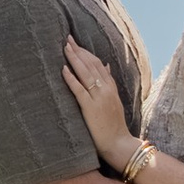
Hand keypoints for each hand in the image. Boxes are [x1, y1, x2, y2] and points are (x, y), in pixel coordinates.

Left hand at [61, 37, 136, 169]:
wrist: (119, 144)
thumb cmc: (114, 125)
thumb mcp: (115, 100)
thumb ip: (110, 83)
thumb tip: (106, 66)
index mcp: (111, 87)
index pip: (98, 64)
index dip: (86, 52)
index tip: (75, 43)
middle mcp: (106, 89)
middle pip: (91, 65)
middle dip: (78, 51)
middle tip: (67, 38)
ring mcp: (99, 98)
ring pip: (86, 74)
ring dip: (74, 59)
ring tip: (65, 48)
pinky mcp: (91, 108)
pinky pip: (80, 90)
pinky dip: (71, 79)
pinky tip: (63, 69)